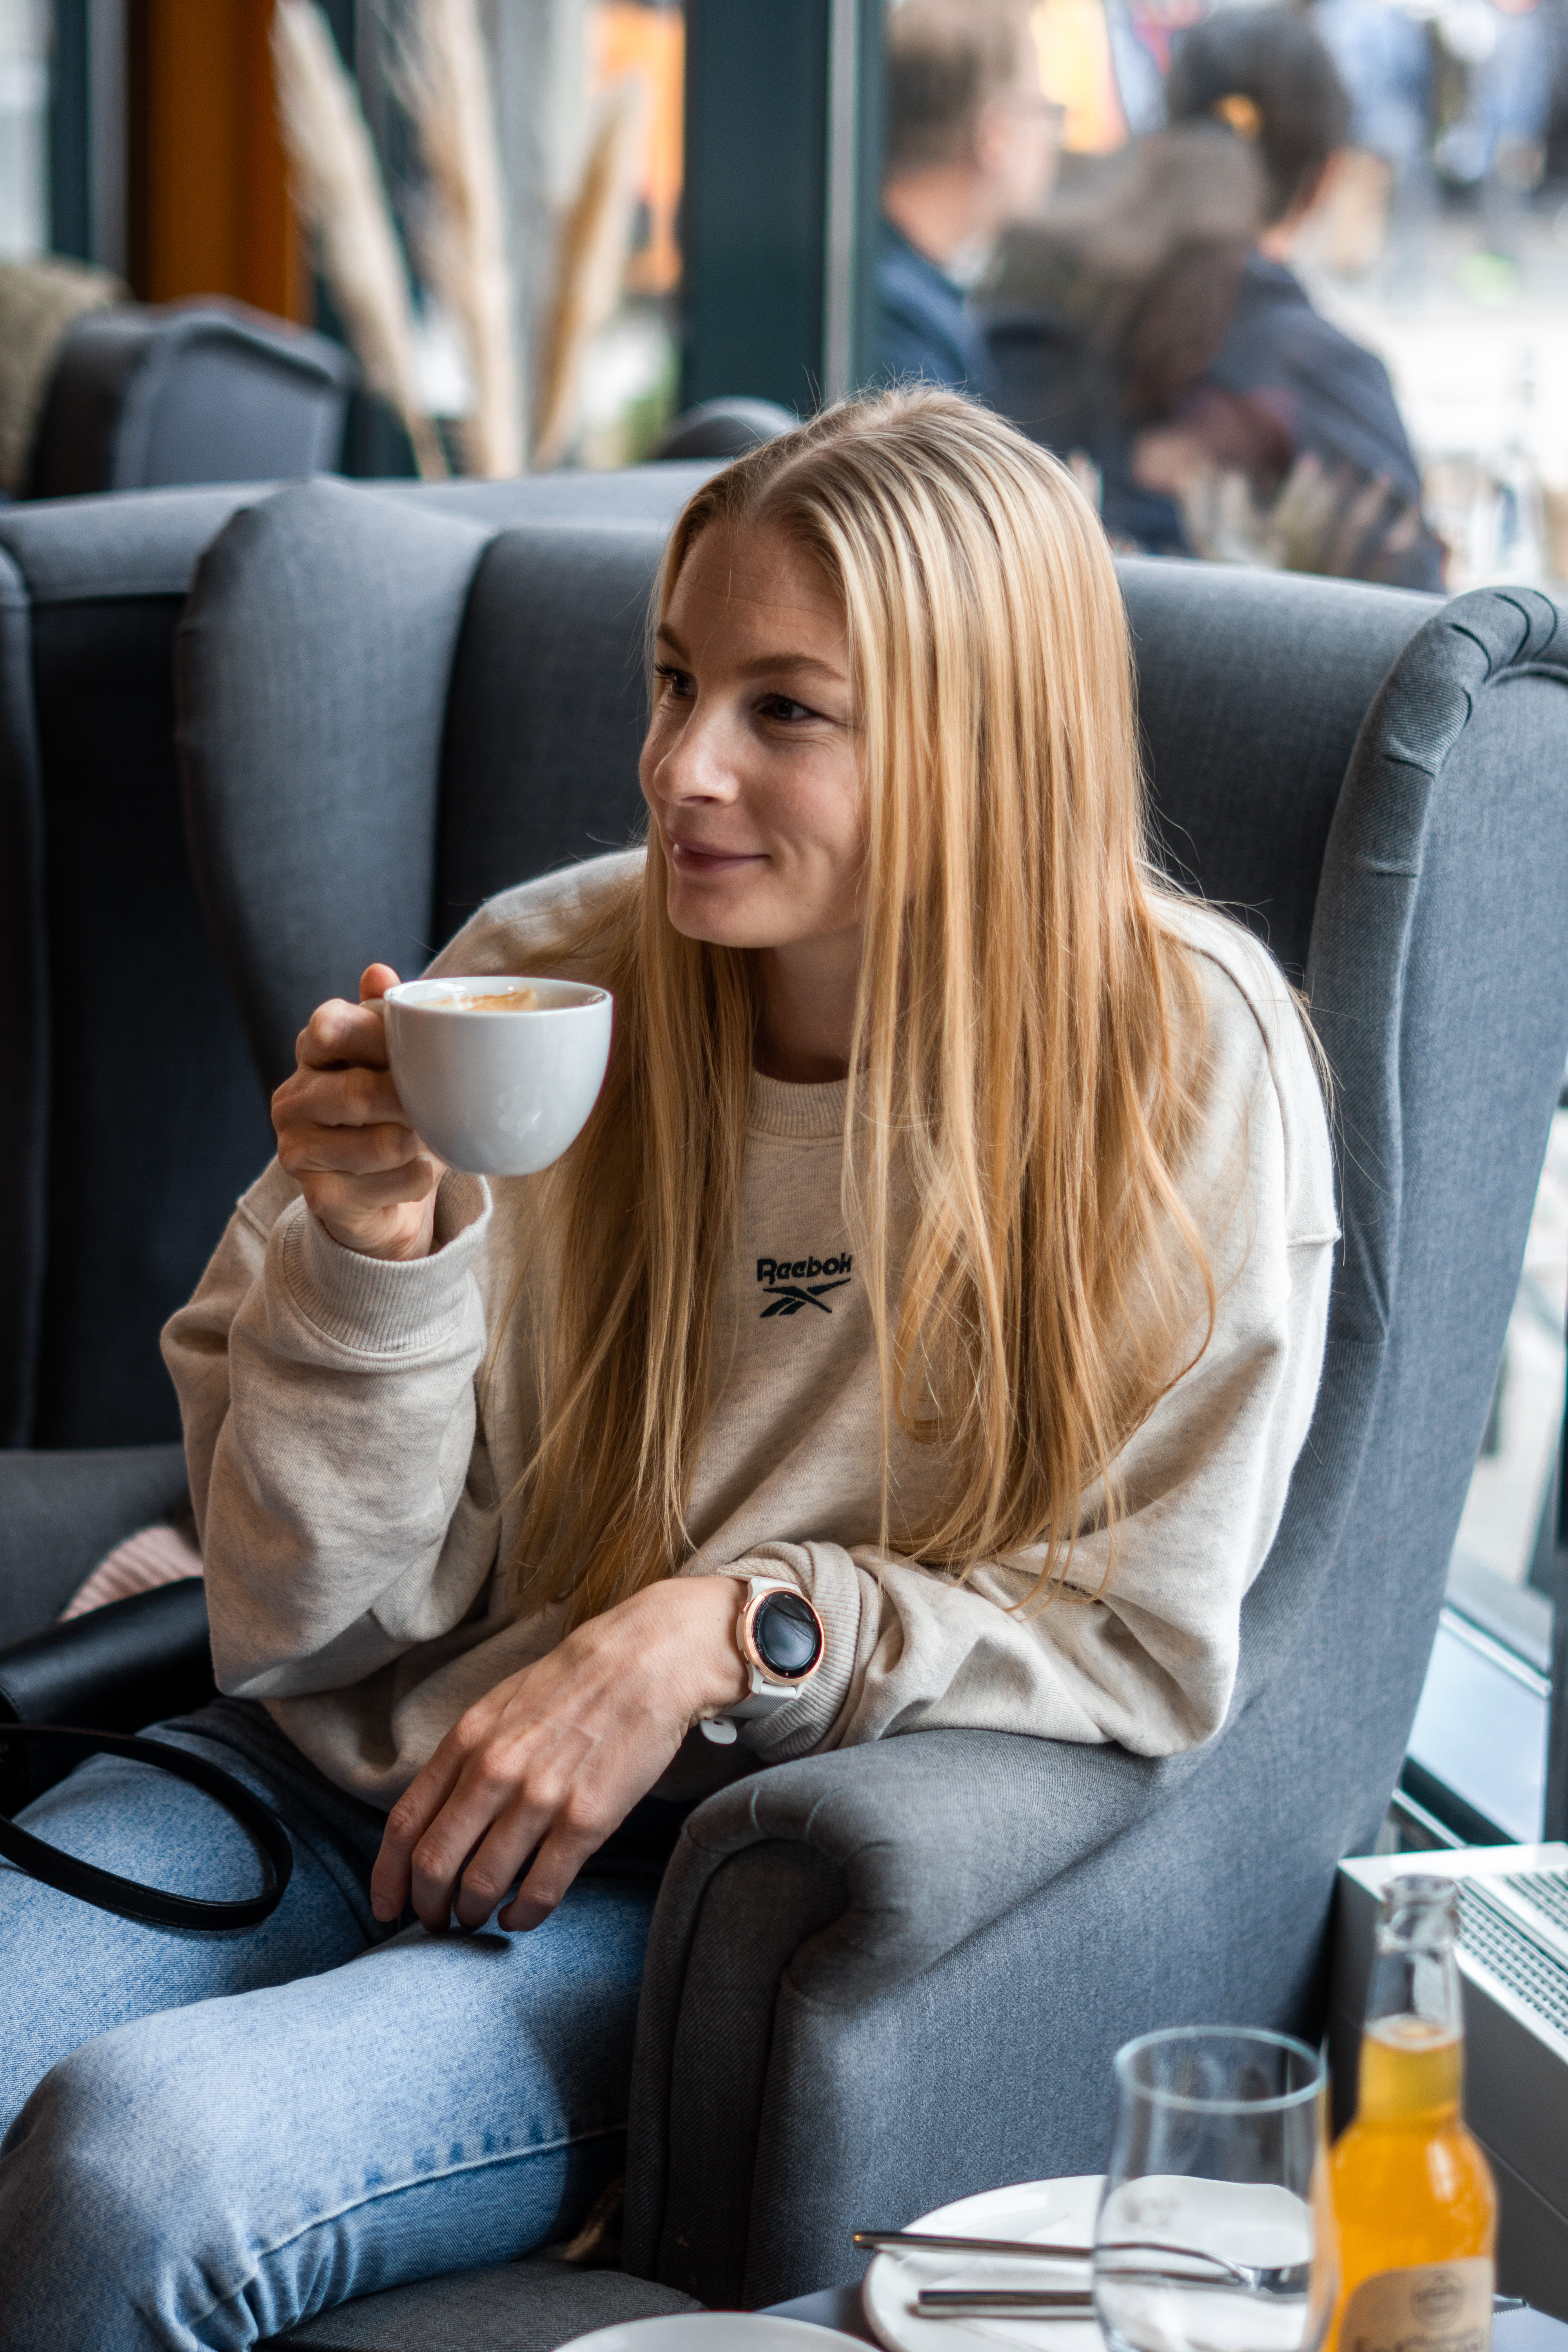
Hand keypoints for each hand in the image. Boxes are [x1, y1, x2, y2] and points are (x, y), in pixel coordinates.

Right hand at [271, 963, 443, 1261]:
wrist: (381, 1192)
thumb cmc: (391, 1111)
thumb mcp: (395, 1060)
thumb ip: (389, 1019)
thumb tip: (377, 971)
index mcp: (313, 1053)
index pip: (328, 1029)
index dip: (359, 1031)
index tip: (389, 1040)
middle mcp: (295, 1099)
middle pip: (357, 1093)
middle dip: (408, 1101)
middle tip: (442, 1103)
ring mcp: (298, 1150)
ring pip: (377, 1144)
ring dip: (418, 1143)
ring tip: (430, 1138)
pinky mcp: (319, 1196)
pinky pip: (385, 1185)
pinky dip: (416, 1178)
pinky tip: (419, 1171)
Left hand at [370, 1576, 749, 1933]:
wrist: (646, 1661)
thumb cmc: (573, 1684)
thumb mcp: (500, 1707)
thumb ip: (466, 1757)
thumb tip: (439, 1815)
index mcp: (467, 1740)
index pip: (405, 1824)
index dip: (388, 1876)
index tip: (387, 1905)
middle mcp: (494, 1771)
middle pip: (434, 1864)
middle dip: (427, 1906)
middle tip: (436, 1922)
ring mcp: (539, 1797)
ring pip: (481, 1884)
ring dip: (472, 1913)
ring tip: (479, 1917)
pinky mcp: (586, 1820)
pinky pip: (540, 1890)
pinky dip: (522, 1915)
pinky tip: (520, 1916)